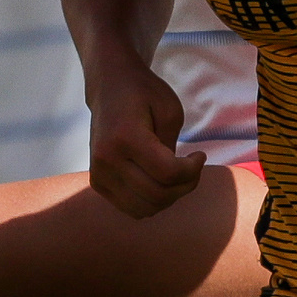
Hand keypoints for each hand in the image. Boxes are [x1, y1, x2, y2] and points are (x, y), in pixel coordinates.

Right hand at [86, 63, 204, 218]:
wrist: (108, 86)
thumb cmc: (144, 94)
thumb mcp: (170, 110)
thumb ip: (173, 148)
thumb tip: (173, 179)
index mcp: (125, 136)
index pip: (168, 173)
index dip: (193, 171)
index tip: (200, 155)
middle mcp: (107, 158)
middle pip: (157, 195)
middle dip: (185, 186)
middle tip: (193, 168)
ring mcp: (99, 173)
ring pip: (144, 209)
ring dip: (169, 198)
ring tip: (176, 177)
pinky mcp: (97, 182)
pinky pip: (131, 208)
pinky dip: (151, 202)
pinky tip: (158, 182)